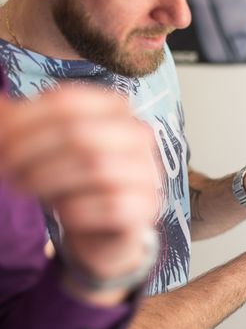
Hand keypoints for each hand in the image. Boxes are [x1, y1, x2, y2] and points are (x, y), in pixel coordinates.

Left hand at [0, 86, 159, 301]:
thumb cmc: (75, 179)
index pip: (67, 102)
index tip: (0, 142)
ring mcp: (147, 171)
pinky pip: (110, 205)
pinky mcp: (146, 206)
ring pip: (96, 169)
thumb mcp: (51, 147)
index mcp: (118, 109)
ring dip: (49, 180)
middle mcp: (139, 136)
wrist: (108, 226)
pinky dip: (78, 210)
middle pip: (79, 134)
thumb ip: (25, 124)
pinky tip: (63, 213)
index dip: (25, 121)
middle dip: (32, 152)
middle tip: (6, 169)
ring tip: (27, 188)